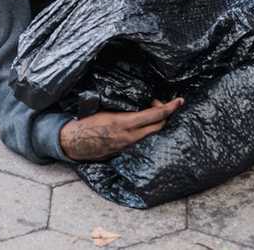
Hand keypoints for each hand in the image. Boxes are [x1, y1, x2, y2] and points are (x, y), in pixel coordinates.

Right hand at [59, 97, 183, 160]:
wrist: (74, 142)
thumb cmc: (86, 121)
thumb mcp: (105, 109)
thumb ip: (124, 108)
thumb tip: (140, 101)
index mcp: (124, 123)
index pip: (154, 115)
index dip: (169, 107)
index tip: (179, 101)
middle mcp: (129, 137)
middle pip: (158, 126)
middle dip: (164, 114)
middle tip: (158, 104)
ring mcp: (128, 146)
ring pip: (151, 134)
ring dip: (156, 123)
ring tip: (152, 112)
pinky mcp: (124, 151)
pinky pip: (142, 140)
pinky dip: (147, 131)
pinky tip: (143, 124)